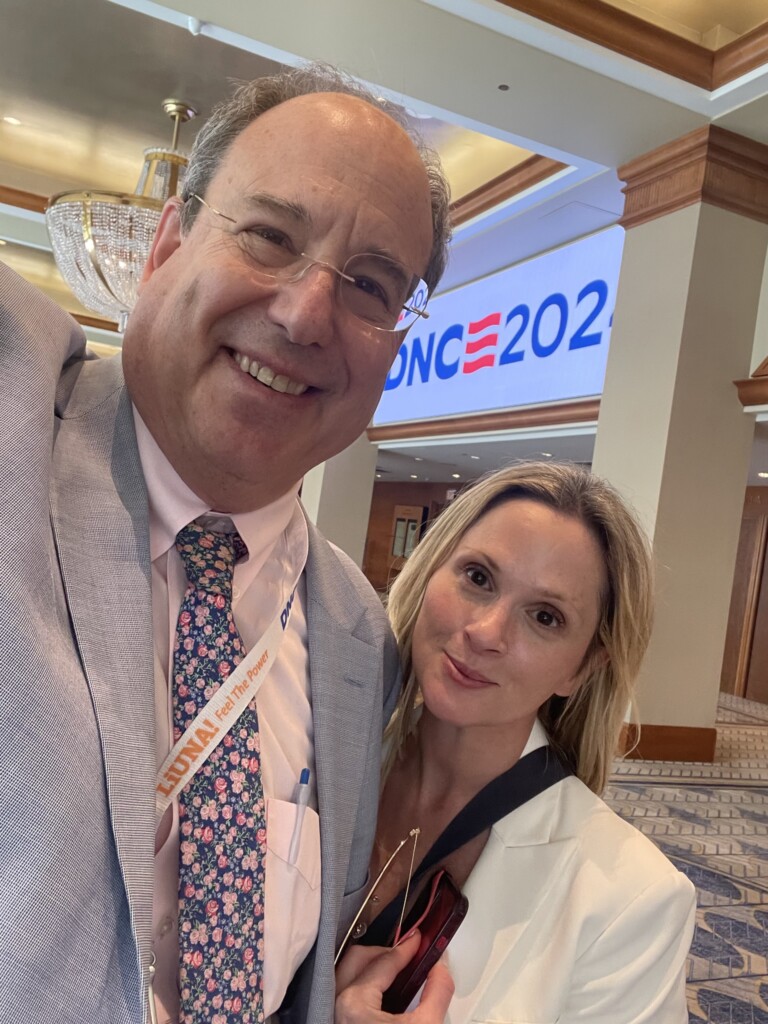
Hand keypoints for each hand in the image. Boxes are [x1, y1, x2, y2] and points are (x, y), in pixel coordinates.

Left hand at [335, 931, 453, 1022]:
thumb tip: (440, 970)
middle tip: (406, 954)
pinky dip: (358, 982)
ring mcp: (329, 1012)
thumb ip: (437, 993)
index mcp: (354, 1004)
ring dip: (369, 965)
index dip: (406, 948)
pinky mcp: (331, 1020)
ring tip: (392, 969)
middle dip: (384, 952)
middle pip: (357, 957)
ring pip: (345, 971)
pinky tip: (377, 990)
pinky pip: (339, 989)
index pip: (384, 962)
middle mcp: (334, 1005)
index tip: (418, 940)